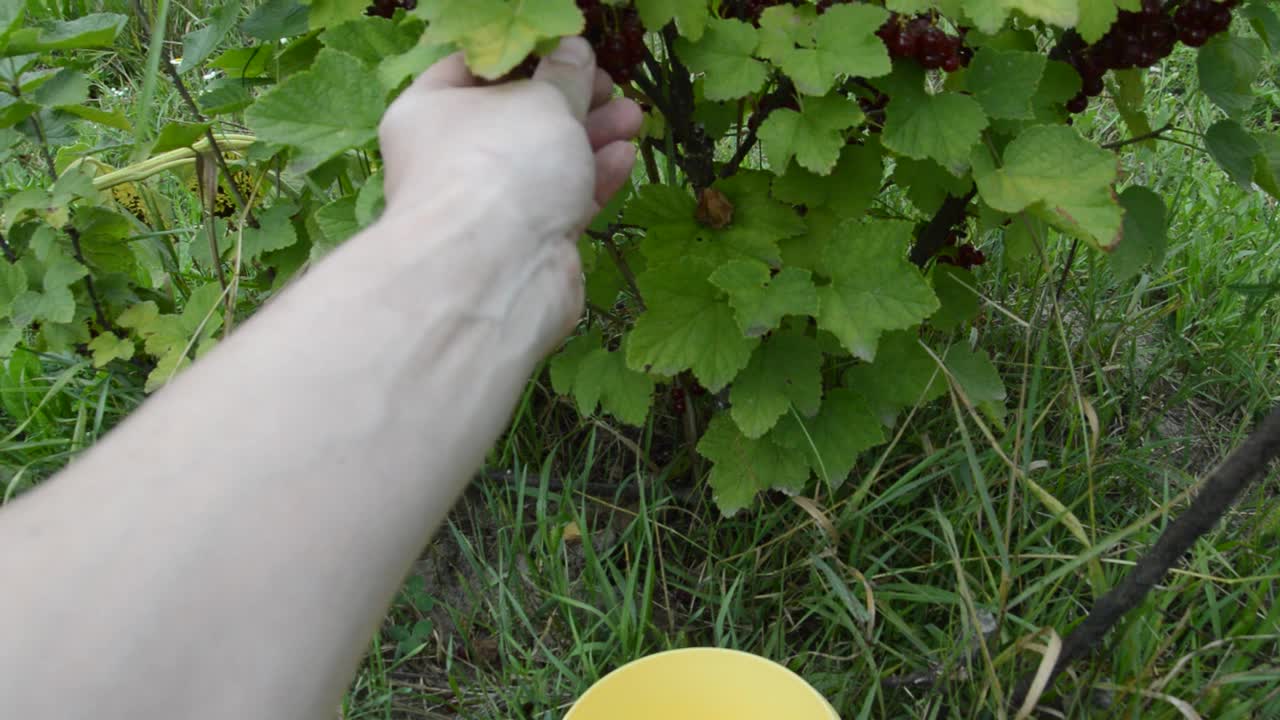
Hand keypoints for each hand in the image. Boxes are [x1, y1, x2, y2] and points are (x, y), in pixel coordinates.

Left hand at [376, 38, 641, 342]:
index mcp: (429, 112)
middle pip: (516, 119)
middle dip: (570, 100)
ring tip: (633, 117)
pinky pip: (559, 203)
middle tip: (610, 86)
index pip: (474, 70)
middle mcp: (450, 160)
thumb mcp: (541, 100)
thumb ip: (563, 75)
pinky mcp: (522, 245)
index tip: (569, 49)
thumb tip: (573, 53)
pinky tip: (623, 157)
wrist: (494, 275)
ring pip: (543, 163)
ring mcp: (486, 207)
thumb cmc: (502, 167)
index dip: (525, 55)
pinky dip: (591, 180)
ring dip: (590, 138)